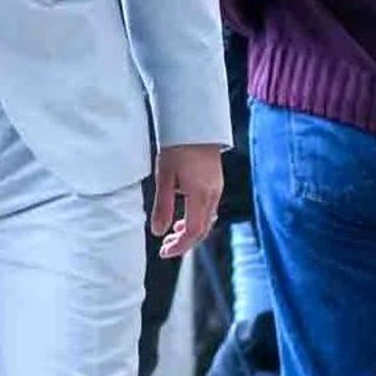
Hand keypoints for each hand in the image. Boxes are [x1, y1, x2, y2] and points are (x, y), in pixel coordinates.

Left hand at [151, 143, 223, 260]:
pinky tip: (184, 216)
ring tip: (173, 234)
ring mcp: (216, 188)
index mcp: (201, 196)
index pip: (193, 232)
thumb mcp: (164, 177)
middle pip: (202, 229)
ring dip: (191, 231)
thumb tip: (158, 231)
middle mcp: (213, 195)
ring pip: (207, 220)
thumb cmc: (178, 146)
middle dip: (185, 243)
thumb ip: (162, 207)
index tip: (164, 252)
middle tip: (166, 248)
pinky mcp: (215, 182)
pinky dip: (196, 218)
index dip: (179, 246)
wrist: (195, 123)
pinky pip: (209, 209)